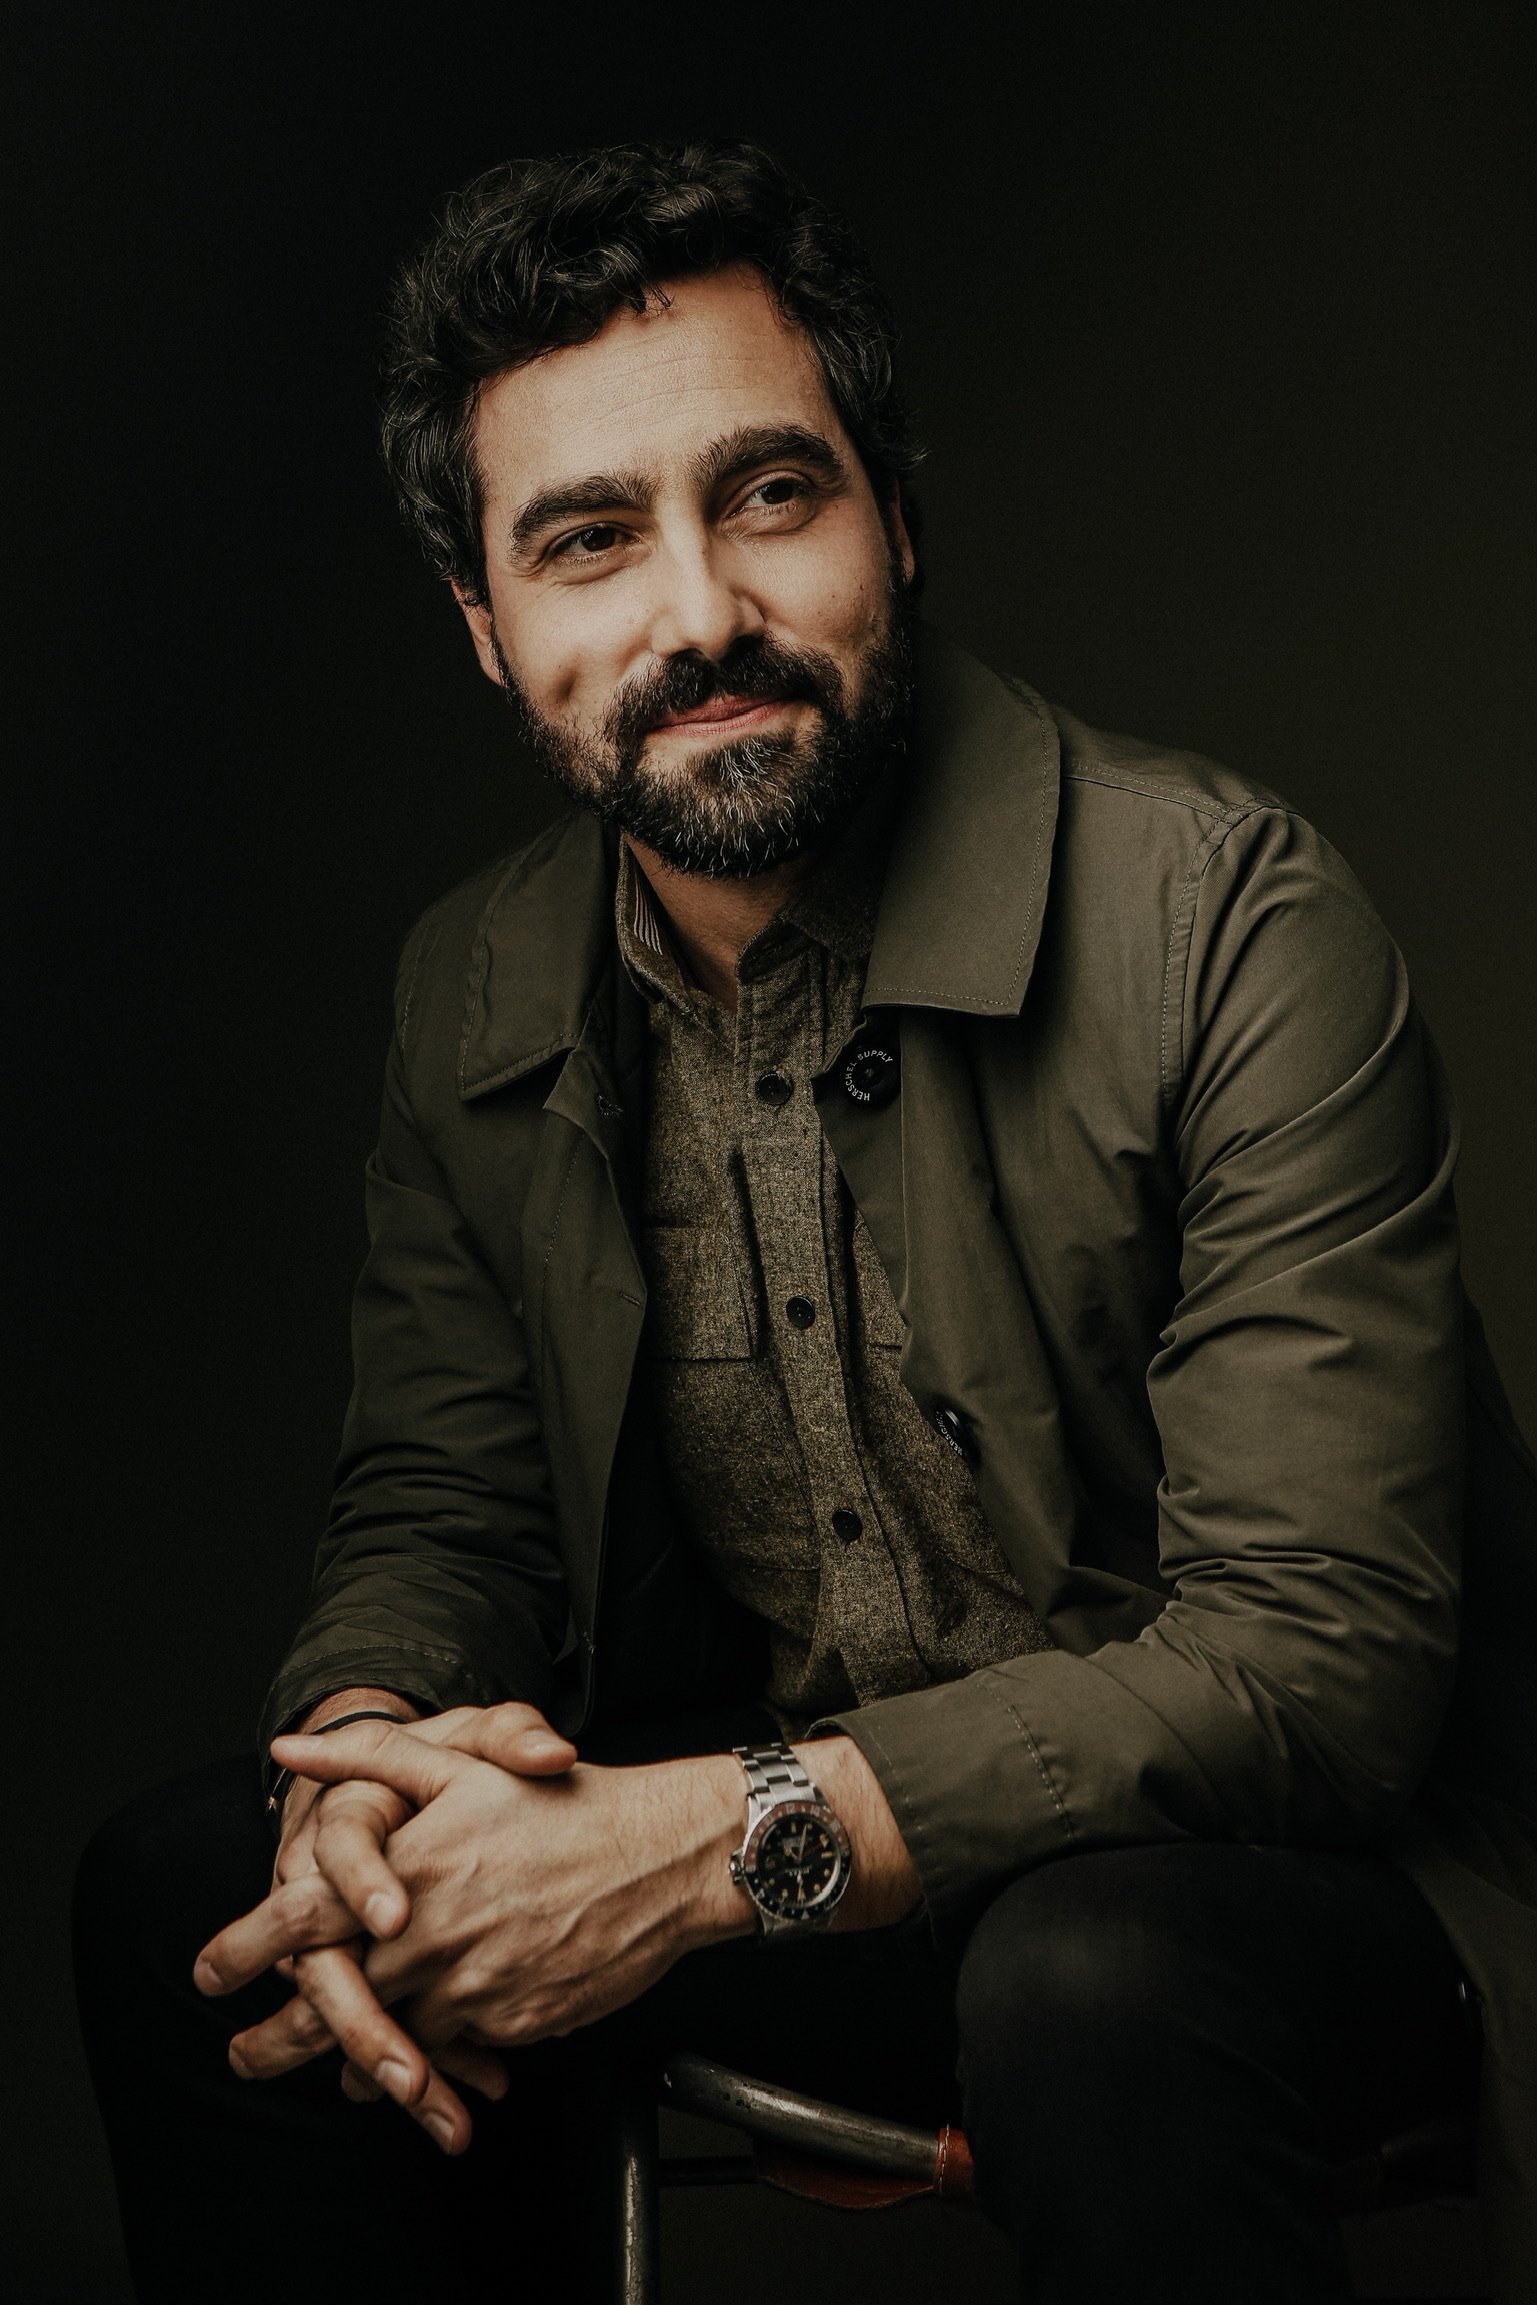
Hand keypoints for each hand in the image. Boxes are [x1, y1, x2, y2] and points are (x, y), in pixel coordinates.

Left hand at [200, 1720, 749, 2124]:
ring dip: (355, 2061)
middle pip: (334, 2000)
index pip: (303, 1919)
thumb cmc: (564, 1799)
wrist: (664, 1854)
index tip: (209, 1972)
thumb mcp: (463, 1760)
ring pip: (393, 2039)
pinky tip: (419, 2067)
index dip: (246, 1948)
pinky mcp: (516, 2021)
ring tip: (327, 2073)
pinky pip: (457, 2051)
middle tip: (243, 2056)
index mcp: (410, 1869)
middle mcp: (433, 1936)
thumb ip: (370, 1756)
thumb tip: (290, 1750)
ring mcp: (475, 1985)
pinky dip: (432, 2063)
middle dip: (278, 2037)